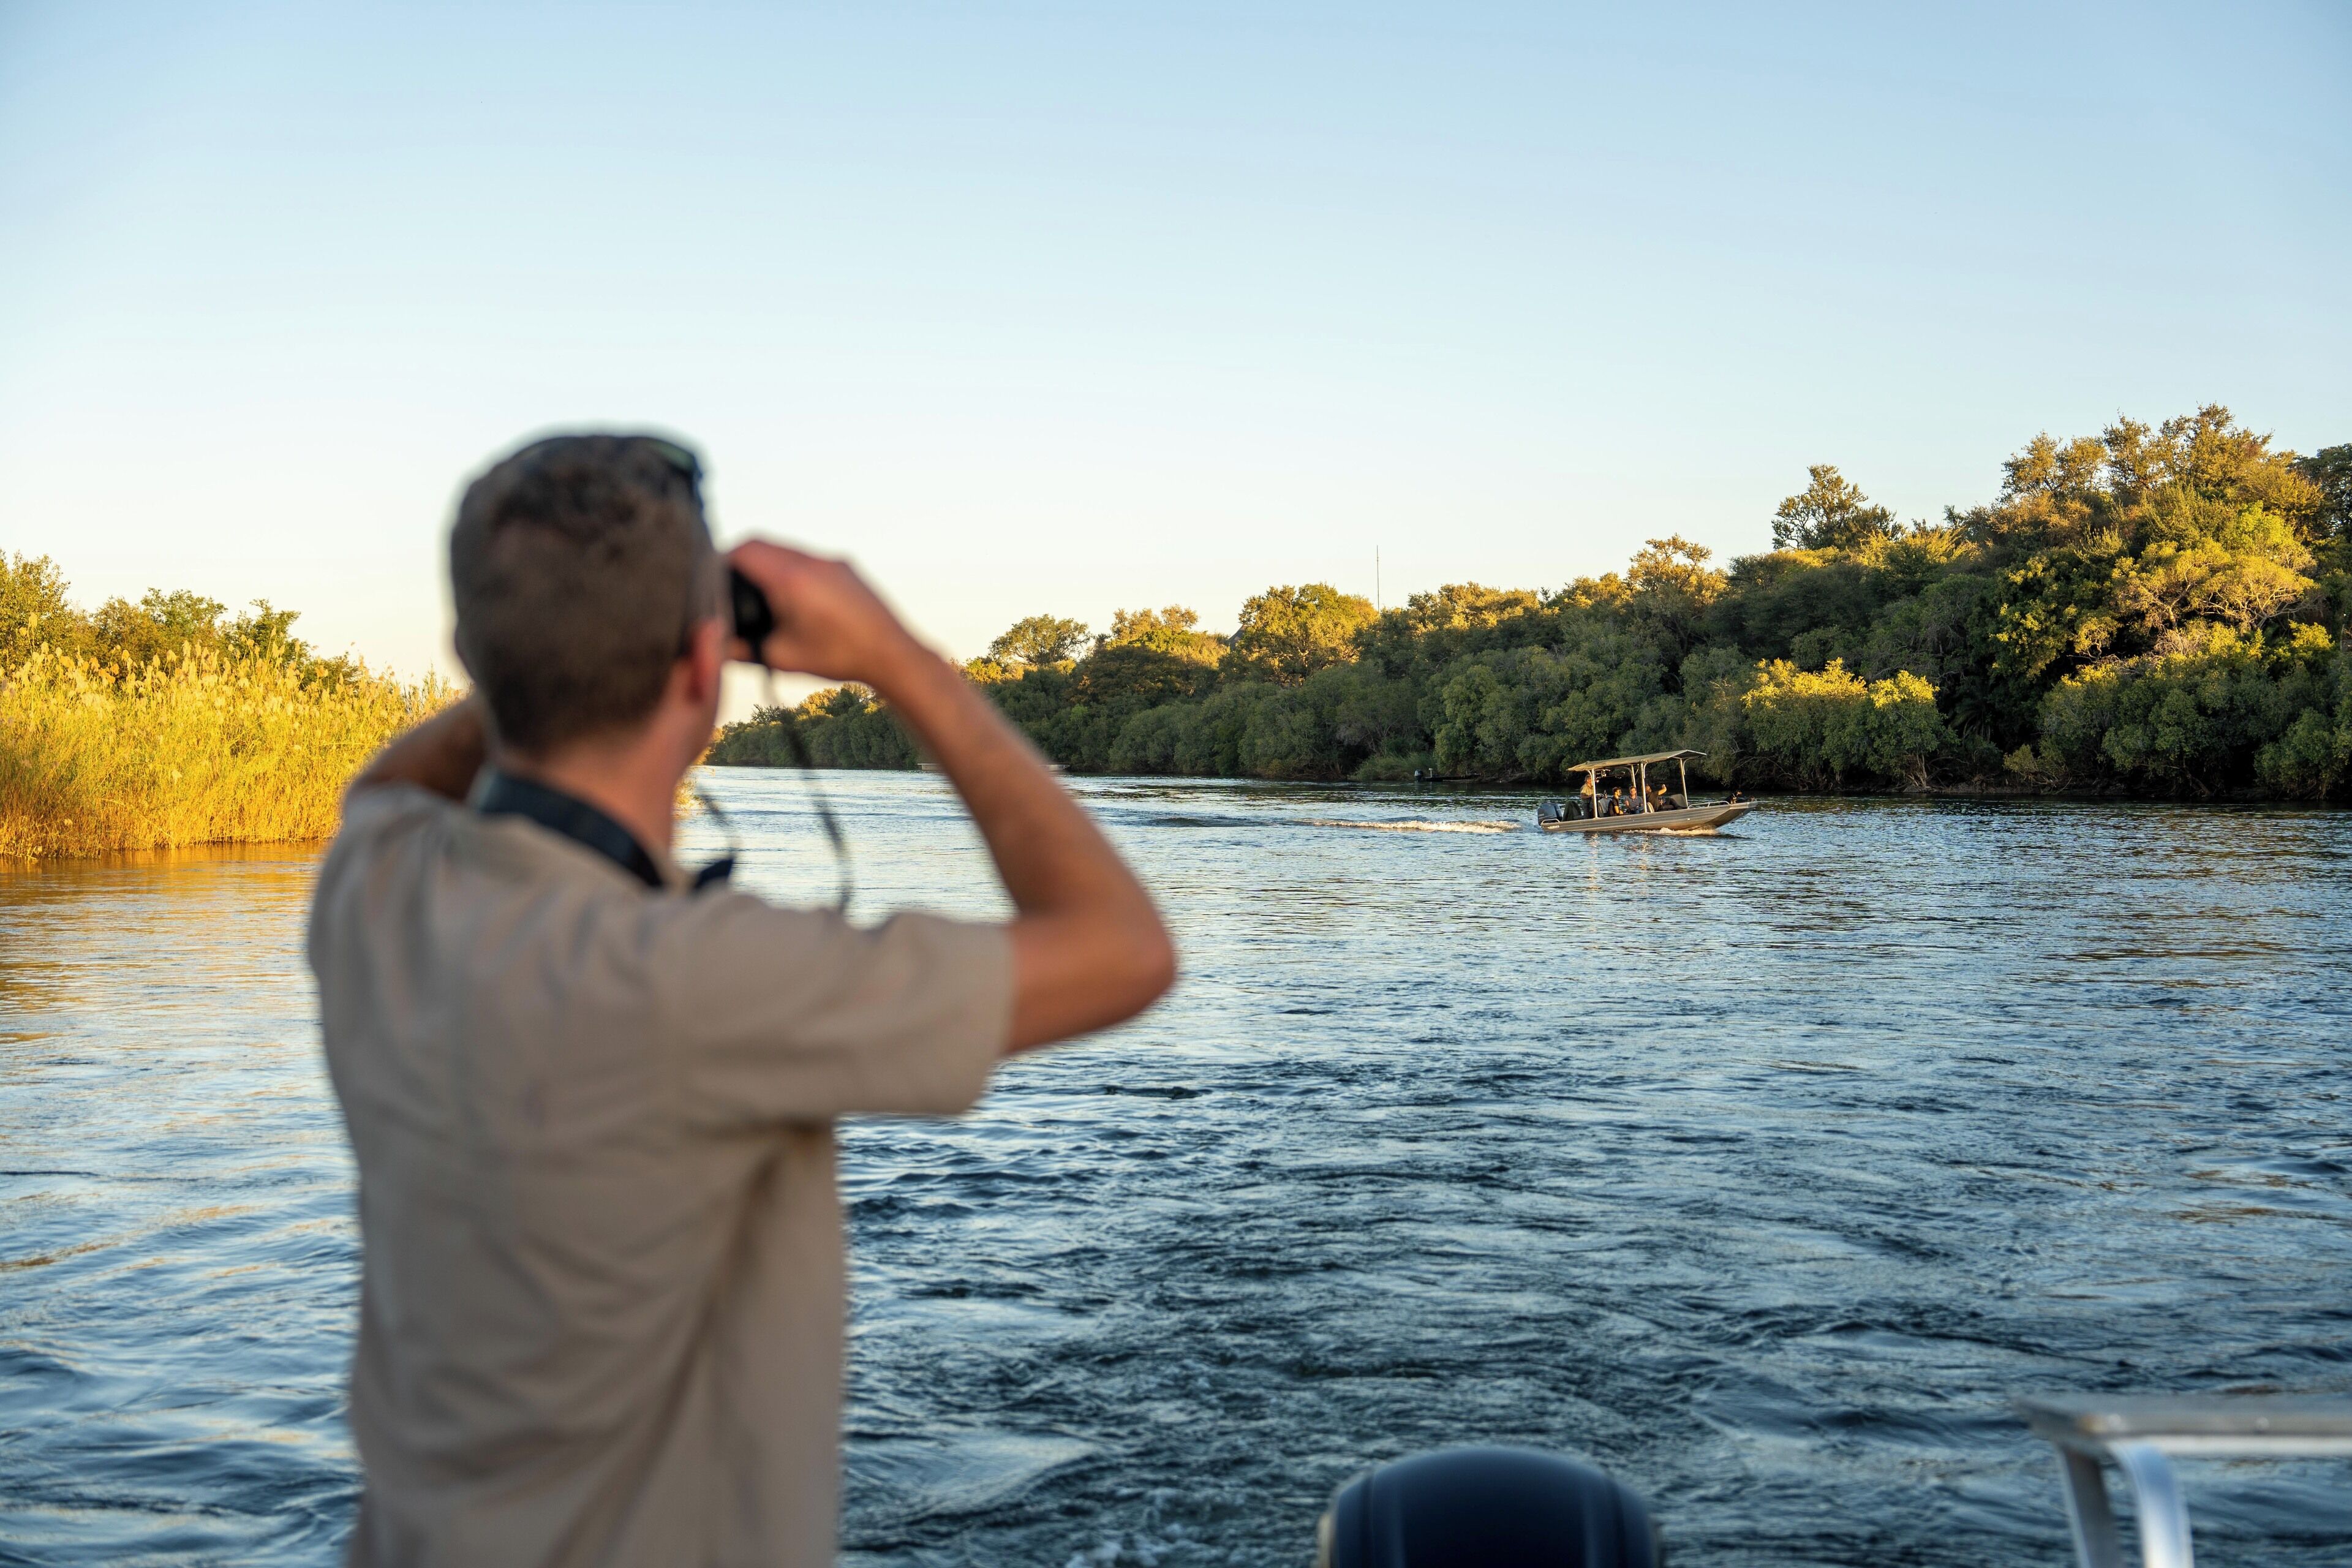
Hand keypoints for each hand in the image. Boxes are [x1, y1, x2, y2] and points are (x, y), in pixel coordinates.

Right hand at [725, 540, 926, 686]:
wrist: (891, 654)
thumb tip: (713, 646)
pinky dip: (791, 568)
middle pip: (762, 543)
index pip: (743, 549)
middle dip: (740, 559)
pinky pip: (808, 557)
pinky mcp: (845, 566)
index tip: (711, 579)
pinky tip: (791, 595)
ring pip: (786, 548)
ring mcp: (830, 560)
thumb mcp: (781, 656)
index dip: (720, 561)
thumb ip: (741, 649)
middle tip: (729, 585)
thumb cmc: (837, 656)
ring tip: (758, 591)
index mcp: (790, 578)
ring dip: (767, 562)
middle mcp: (810, 561)